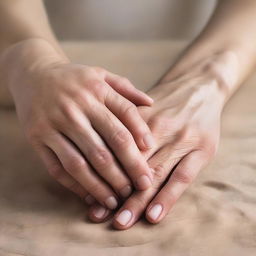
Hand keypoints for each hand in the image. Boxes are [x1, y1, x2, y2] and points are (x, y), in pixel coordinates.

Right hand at [1, 39, 154, 209]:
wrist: (33, 74)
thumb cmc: (74, 79)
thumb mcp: (100, 74)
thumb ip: (125, 88)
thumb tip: (151, 103)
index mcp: (96, 89)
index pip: (126, 114)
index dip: (142, 135)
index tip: (151, 154)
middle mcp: (76, 107)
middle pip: (109, 143)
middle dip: (129, 168)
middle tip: (142, 185)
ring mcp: (55, 124)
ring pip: (83, 162)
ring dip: (102, 185)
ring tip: (117, 200)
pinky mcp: (37, 138)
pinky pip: (58, 167)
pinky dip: (75, 185)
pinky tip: (89, 196)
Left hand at [88, 56, 227, 226]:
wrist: (198, 87)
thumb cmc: (164, 102)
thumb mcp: (141, 106)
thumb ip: (121, 126)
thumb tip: (96, 150)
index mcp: (141, 119)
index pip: (118, 151)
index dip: (102, 174)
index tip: (89, 195)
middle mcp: (160, 130)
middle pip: (134, 165)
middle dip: (115, 192)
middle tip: (98, 215)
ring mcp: (182, 140)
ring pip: (156, 174)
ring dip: (138, 200)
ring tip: (121, 221)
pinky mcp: (202, 150)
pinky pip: (183, 177)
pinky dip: (168, 197)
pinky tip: (154, 215)